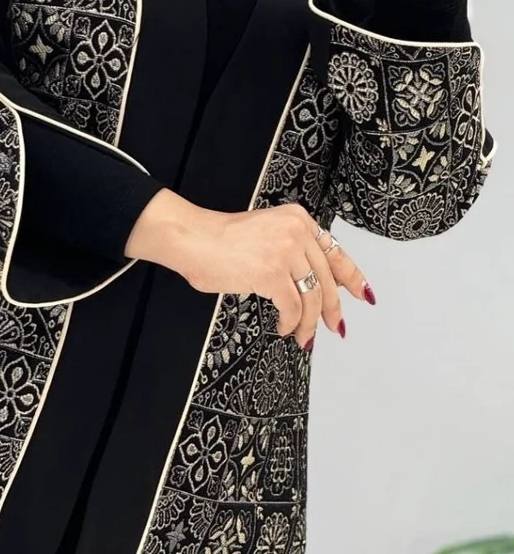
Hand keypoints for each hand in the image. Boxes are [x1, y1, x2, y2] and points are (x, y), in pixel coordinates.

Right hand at [125, 189, 374, 348]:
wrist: (192, 238)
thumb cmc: (219, 239)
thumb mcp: (265, 232)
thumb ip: (291, 249)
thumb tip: (311, 284)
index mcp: (297, 219)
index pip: (335, 251)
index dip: (351, 277)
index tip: (362, 294)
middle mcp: (296, 231)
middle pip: (326, 279)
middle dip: (331, 309)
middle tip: (334, 327)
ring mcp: (286, 251)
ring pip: (312, 297)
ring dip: (309, 323)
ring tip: (303, 337)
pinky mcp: (272, 273)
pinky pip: (292, 307)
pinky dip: (291, 322)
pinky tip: (283, 328)